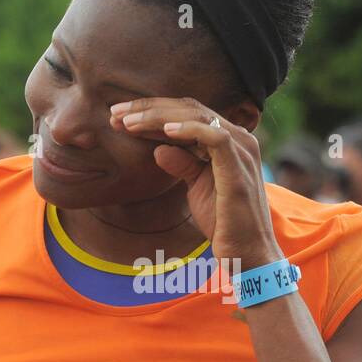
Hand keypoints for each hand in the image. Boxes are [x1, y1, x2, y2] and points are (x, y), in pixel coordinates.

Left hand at [111, 97, 282, 269]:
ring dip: (158, 116)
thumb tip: (158, 149)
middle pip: (189, 108)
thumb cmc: (224, 222)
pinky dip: (188, 130)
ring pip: (197, 117)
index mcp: (228, 140)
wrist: (246, 253)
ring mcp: (241, 150)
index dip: (152, 111)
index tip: (119, 117)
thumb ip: (182, 164)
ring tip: (128, 122)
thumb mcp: (196, 187)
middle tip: (115, 113)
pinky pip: (214, 137)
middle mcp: (238, 138)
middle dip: (148, 108)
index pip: (187, 113)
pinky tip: (164, 132)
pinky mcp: (239, 167)